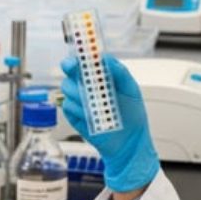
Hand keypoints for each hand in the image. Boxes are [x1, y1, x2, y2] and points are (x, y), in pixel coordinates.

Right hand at [60, 55, 158, 191]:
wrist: (128, 142)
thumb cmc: (132, 113)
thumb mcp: (131, 89)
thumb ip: (119, 71)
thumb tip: (104, 58)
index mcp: (99, 74)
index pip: (83, 59)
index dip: (77, 57)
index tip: (77, 60)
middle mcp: (86, 84)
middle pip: (69, 72)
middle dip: (74, 74)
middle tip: (86, 81)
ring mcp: (78, 99)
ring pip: (67, 88)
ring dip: (81, 95)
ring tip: (99, 106)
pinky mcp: (73, 115)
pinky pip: (68, 107)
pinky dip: (80, 111)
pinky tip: (94, 117)